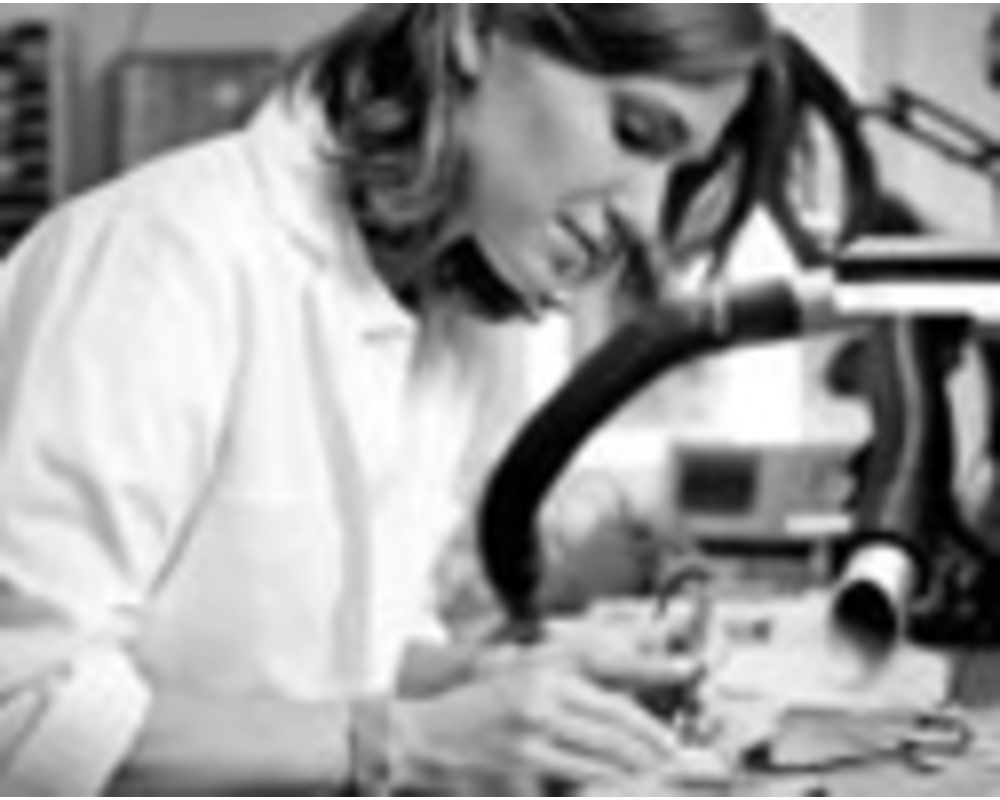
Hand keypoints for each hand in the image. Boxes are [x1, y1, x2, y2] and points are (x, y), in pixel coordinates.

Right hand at [392, 652, 684, 793]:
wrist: (426, 739)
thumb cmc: (482, 707)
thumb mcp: (524, 676)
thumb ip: (572, 686)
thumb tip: (627, 708)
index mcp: (546, 678)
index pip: (613, 706)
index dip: (648, 728)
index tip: (670, 744)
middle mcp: (539, 706)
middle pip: (612, 739)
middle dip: (647, 758)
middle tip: (670, 769)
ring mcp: (527, 746)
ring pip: (597, 769)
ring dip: (630, 781)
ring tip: (650, 785)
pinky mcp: (517, 780)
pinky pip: (568, 792)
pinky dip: (593, 796)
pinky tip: (610, 796)